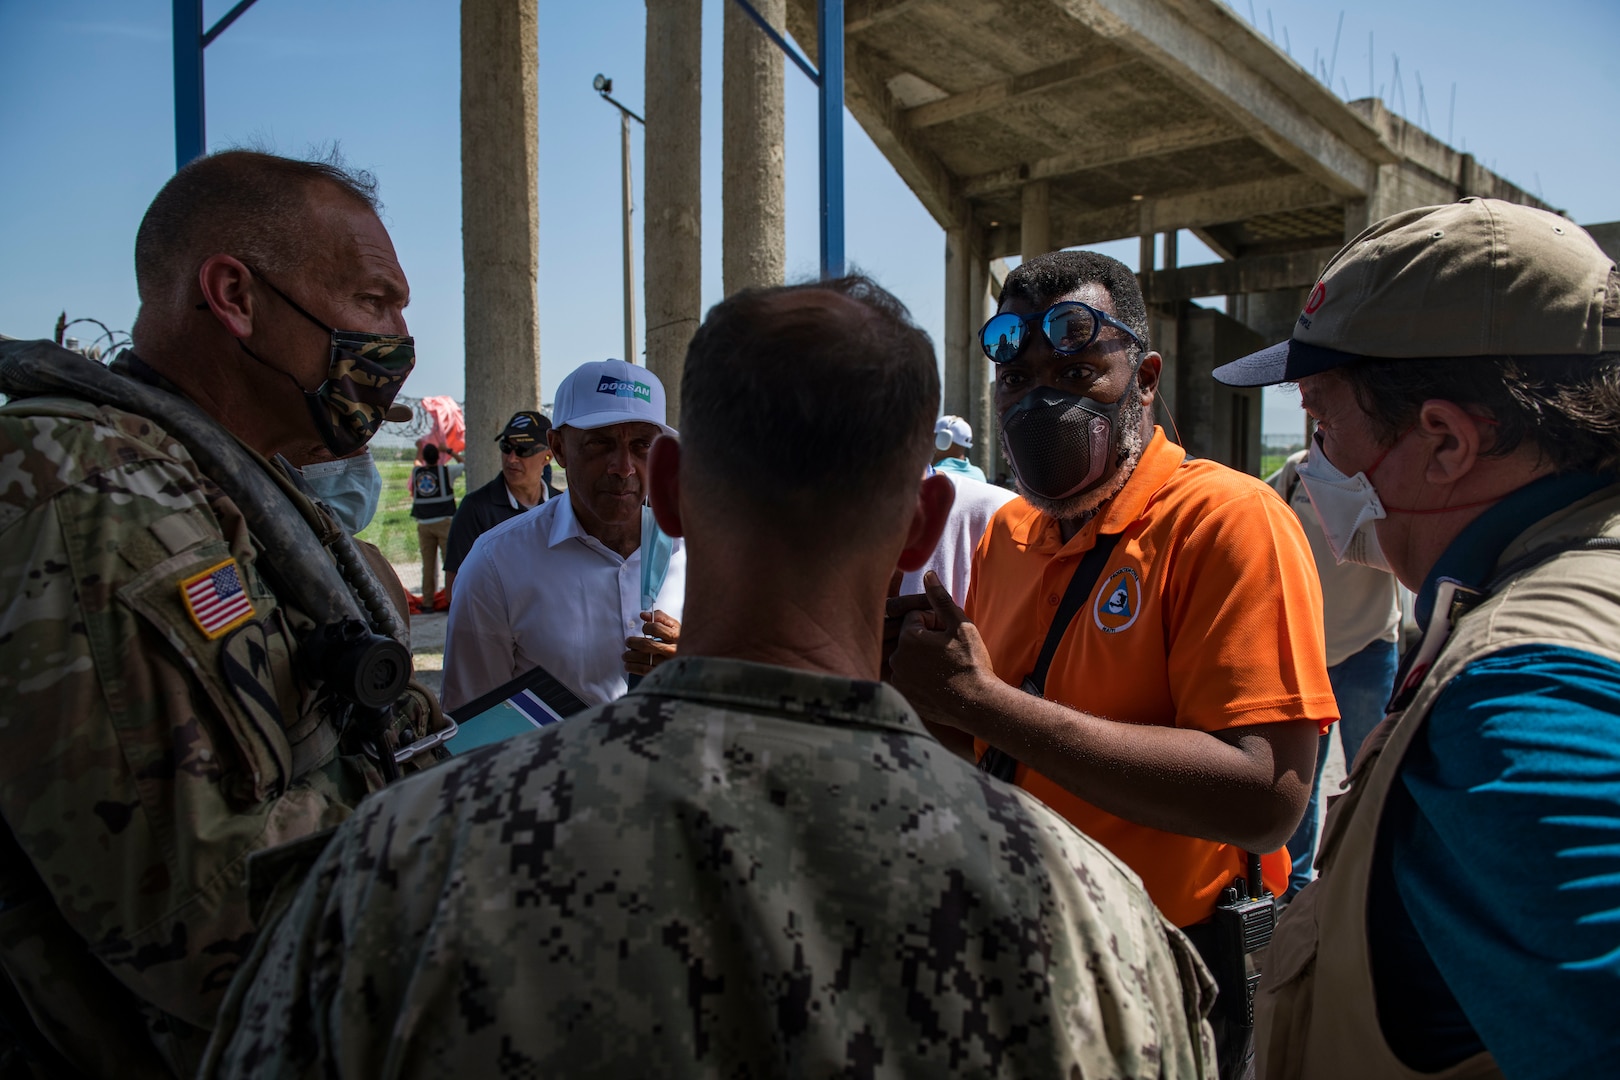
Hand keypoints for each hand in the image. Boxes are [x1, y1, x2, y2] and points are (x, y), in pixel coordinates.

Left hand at [623, 609, 679, 675]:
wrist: (695, 656)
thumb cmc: (681, 640)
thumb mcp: (675, 626)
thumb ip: (660, 617)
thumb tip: (643, 615)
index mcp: (676, 636)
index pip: (655, 628)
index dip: (646, 627)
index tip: (643, 628)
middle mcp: (673, 650)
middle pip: (646, 645)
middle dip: (633, 642)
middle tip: (628, 642)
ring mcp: (668, 662)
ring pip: (644, 658)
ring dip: (630, 656)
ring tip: (626, 655)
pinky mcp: (663, 672)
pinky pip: (645, 670)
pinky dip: (633, 667)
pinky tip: (628, 665)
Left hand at [888, 571, 997, 739]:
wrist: (977, 703)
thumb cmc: (971, 663)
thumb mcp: (960, 625)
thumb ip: (940, 599)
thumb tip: (928, 574)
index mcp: (907, 638)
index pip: (915, 617)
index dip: (935, 623)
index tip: (950, 635)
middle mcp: (896, 659)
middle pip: (909, 638)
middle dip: (926, 639)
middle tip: (949, 651)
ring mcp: (898, 680)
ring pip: (908, 658)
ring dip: (922, 657)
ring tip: (945, 666)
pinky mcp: (903, 696)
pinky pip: (908, 678)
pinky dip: (920, 677)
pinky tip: (939, 682)